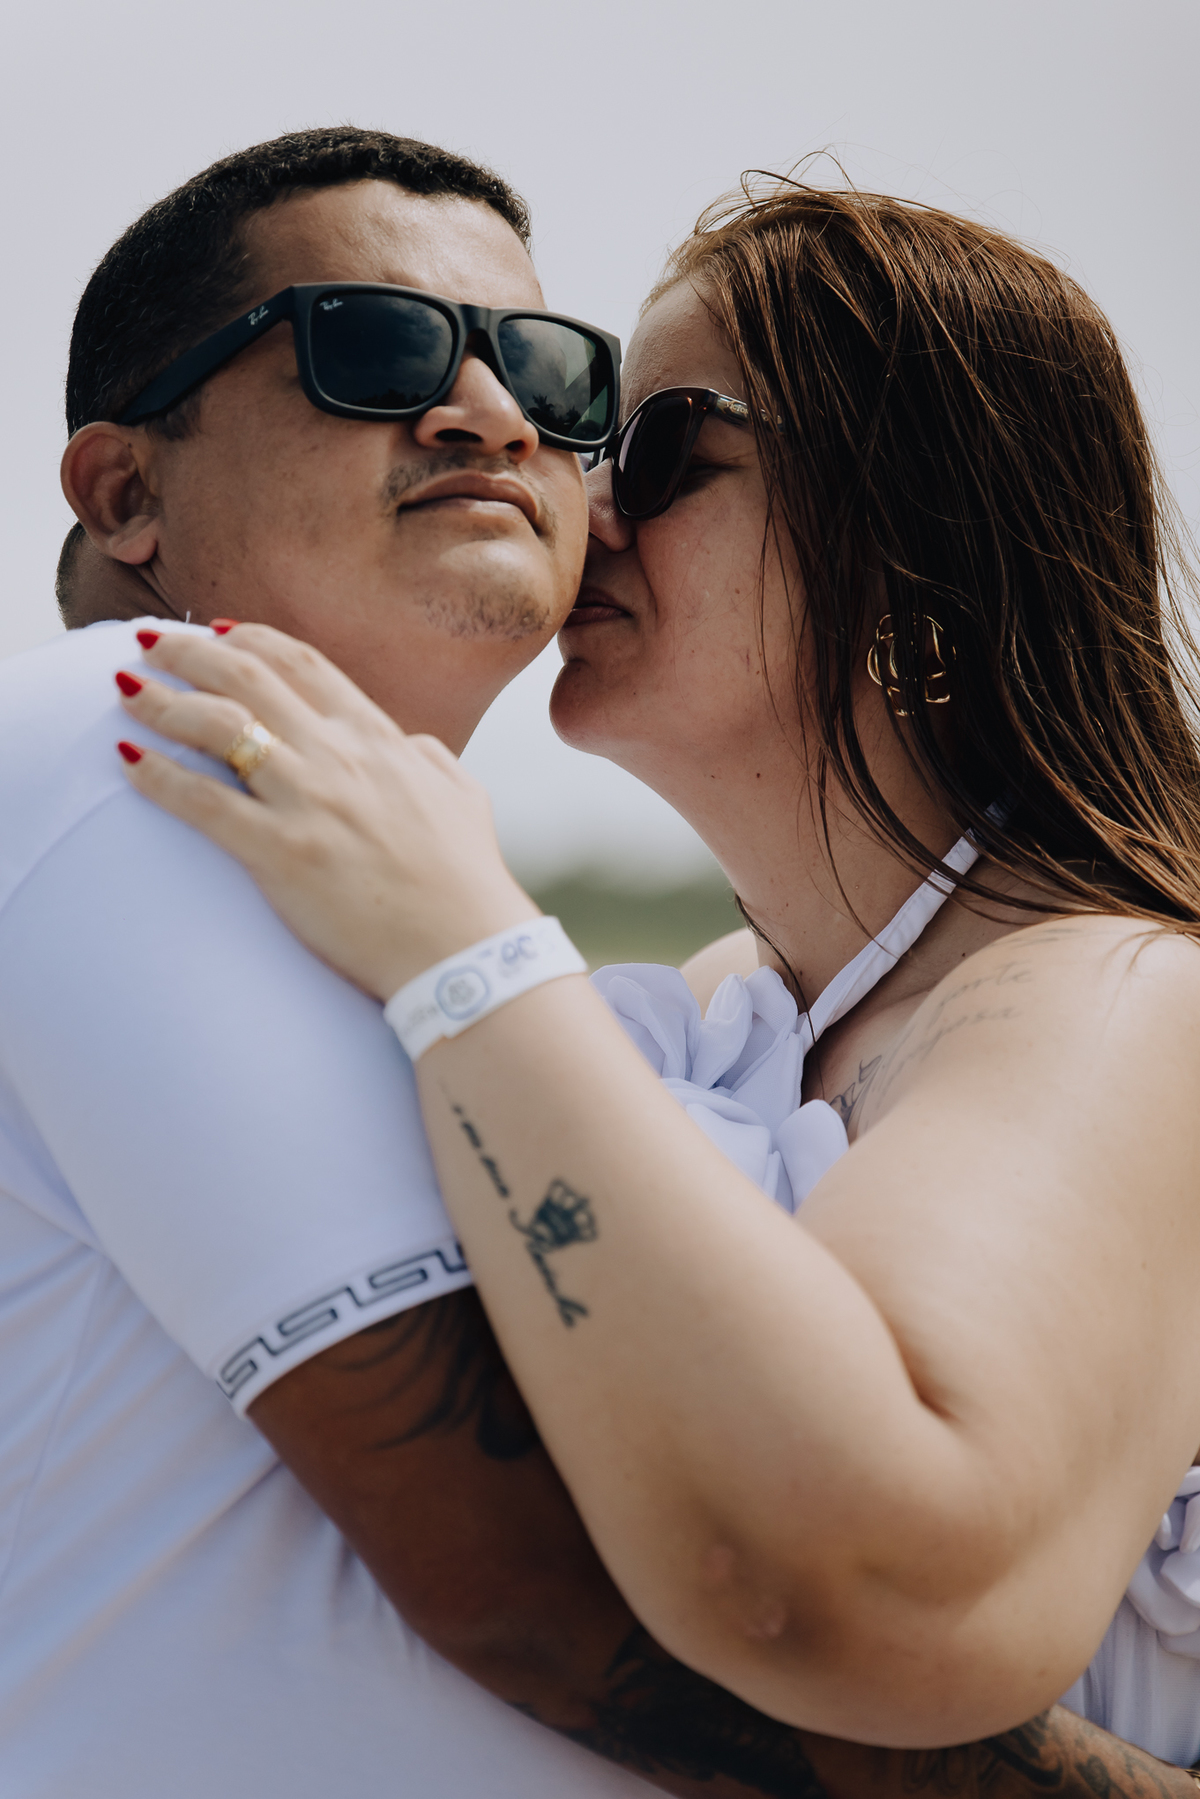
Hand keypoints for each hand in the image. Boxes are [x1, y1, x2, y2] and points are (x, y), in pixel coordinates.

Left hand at [115, 624, 538, 999]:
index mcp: (379, 738)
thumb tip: (409, 746)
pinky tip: (127, 761)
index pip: (302, 663)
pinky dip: (158, 776)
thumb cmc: (467, 881)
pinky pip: (202, 802)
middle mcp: (338, 756)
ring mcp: (308, 801)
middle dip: (189, 652)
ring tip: (127, 693)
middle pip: (246, 677)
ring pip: (216, 726)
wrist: (464, 948)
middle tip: (150, 645)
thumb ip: (429, 760)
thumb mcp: (462, 797)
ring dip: (162, 703)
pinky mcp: (280, 854)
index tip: (215, 631)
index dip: (250, 638)